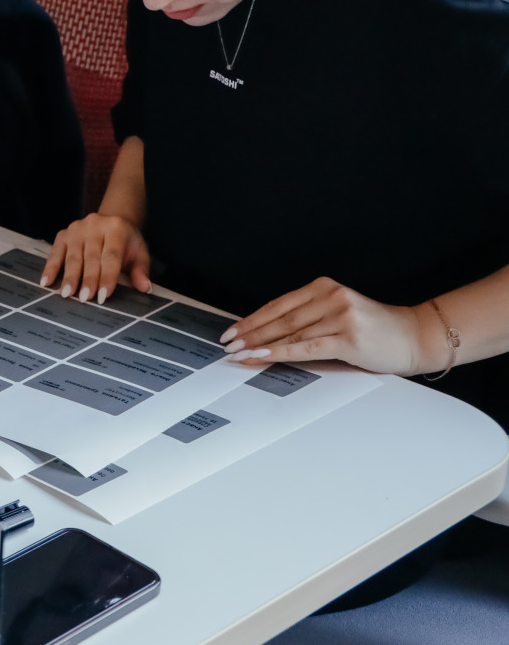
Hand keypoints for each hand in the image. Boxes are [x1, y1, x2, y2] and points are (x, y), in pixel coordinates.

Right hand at [40, 213, 151, 302]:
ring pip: (73, 256)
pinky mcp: (63, 233)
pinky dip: (50, 268)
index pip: (111, 255)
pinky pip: (55, 252)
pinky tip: (46, 282)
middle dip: (88, 279)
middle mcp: (95, 224)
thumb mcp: (139, 252)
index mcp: (116, 228)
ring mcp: (76, 228)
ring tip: (66, 294)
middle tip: (84, 298)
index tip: (103, 295)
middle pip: (91, 257)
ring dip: (69, 277)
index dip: (107, 276)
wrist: (113, 220)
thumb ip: (141, 270)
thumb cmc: (126, 242)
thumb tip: (145, 288)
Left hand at [220, 277, 437, 375]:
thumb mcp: (338, 314)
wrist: (416, 337)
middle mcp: (331, 297)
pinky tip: (262, 356)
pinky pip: (306, 347)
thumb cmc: (375, 330)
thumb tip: (267, 334)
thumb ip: (309, 318)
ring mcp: (341, 316)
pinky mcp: (349, 338)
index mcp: (325, 287)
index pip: (278, 304)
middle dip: (250, 333)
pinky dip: (280, 352)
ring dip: (260, 345)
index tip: (232, 331)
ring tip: (239, 354)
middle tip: (228, 344)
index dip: (252, 319)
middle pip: (280, 318)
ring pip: (290, 333)